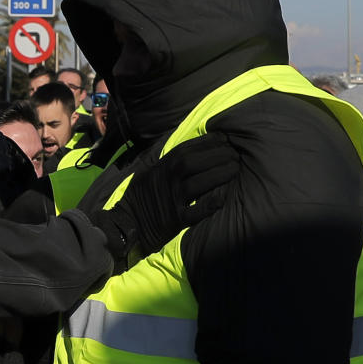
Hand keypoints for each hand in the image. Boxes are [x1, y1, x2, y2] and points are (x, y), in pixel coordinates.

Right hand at [90, 133, 238, 261]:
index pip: (189, 148)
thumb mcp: (150, 172)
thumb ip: (169, 161)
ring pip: (199, 183)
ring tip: (235, 170)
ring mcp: (171, 200)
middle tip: (235, 156)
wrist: (126, 224)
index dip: (210, 142)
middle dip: (220, 156)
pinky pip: (196, 211)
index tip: (226, 139)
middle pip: (196, 162)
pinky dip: (210, 204)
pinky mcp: (175, 220)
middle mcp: (167, 180)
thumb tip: (194, 148)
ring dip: (221, 174)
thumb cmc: (142, 197)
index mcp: (162, 166)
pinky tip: (223, 197)